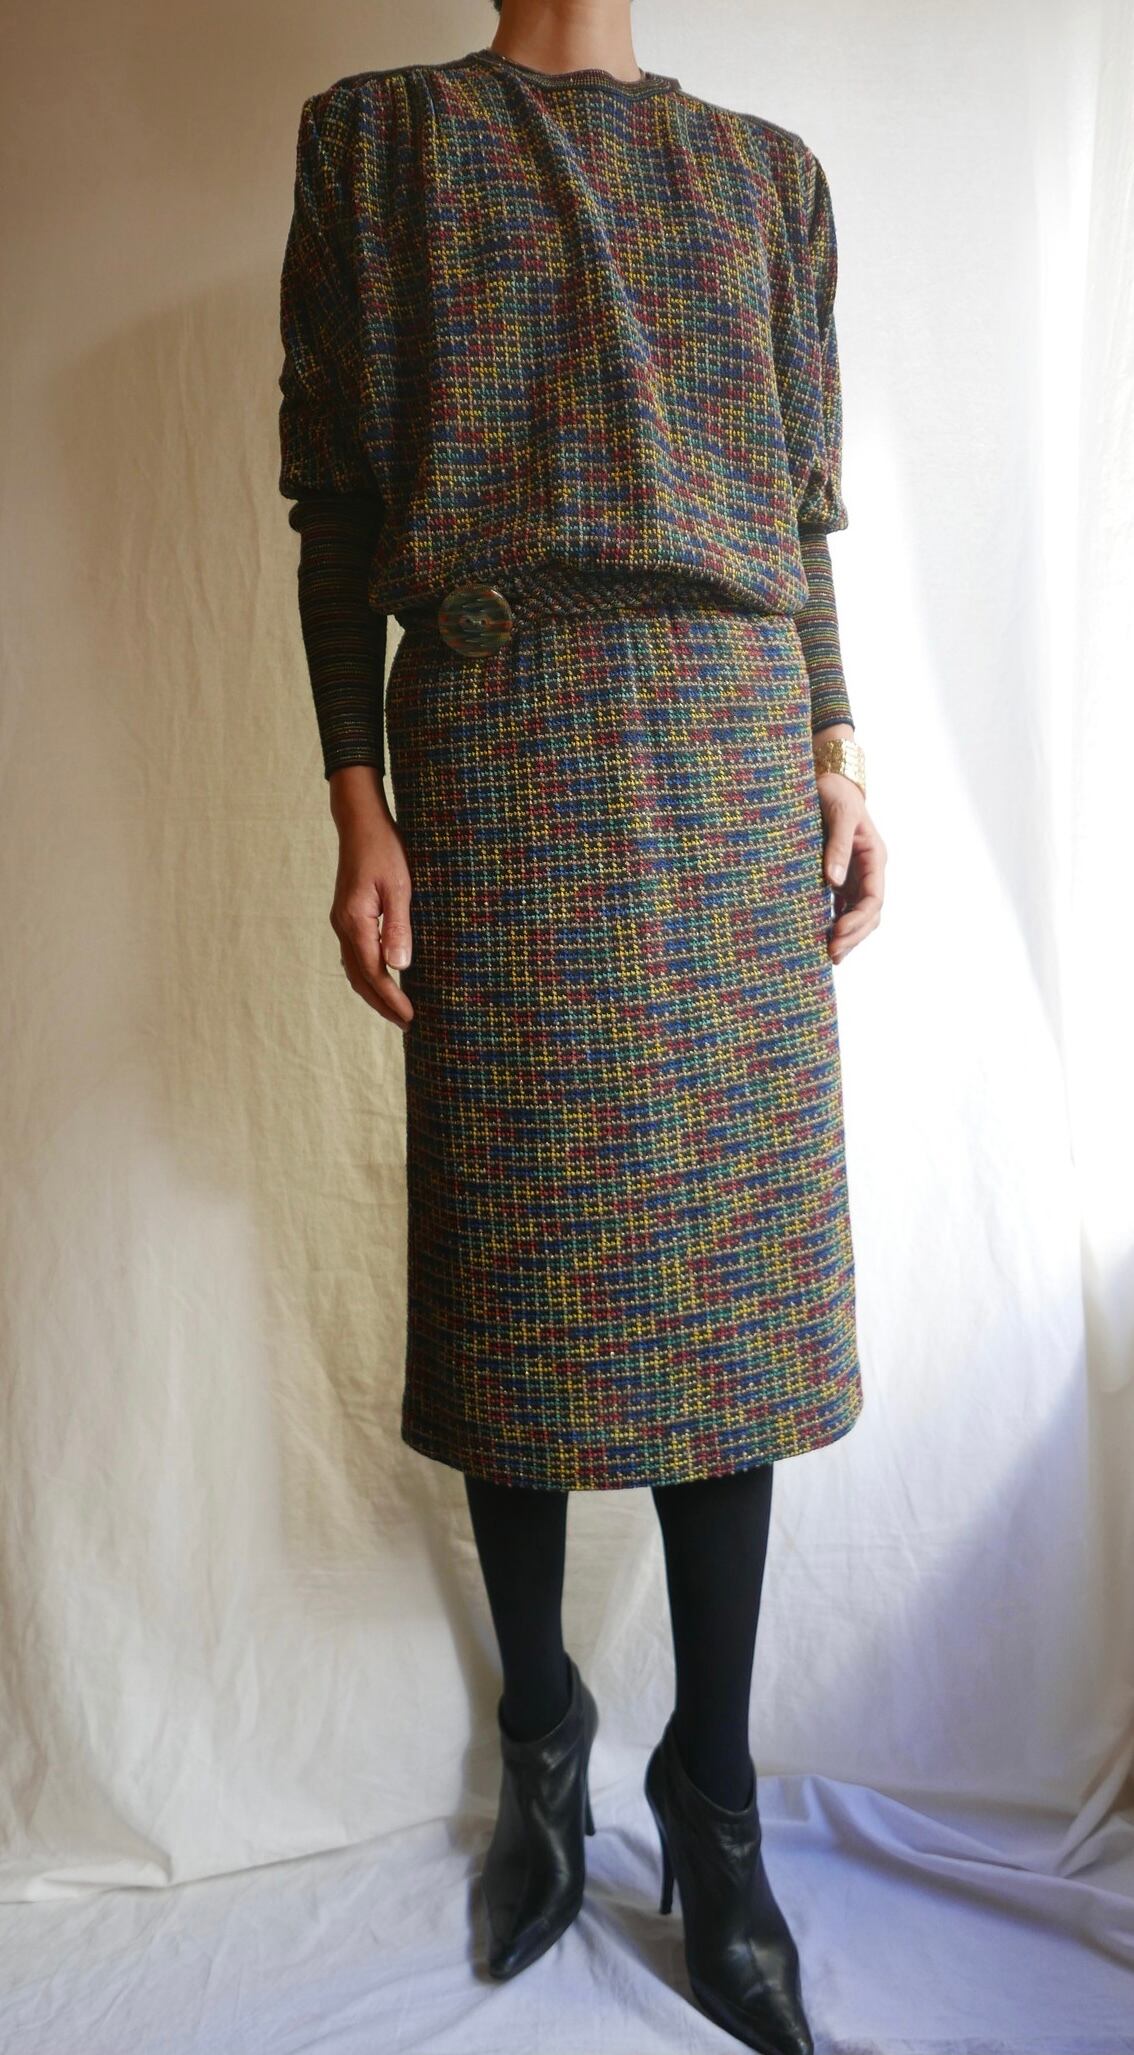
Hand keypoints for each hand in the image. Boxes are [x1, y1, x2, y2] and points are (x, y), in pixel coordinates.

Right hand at [327, 775, 414, 1030]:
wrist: (360, 822)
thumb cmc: (385, 849)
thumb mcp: (399, 886)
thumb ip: (398, 927)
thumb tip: (400, 967)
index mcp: (355, 921)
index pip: (374, 973)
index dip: (392, 999)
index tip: (411, 1018)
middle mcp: (343, 926)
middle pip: (360, 978)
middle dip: (382, 1004)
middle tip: (407, 1024)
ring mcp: (342, 921)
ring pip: (354, 970)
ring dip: (373, 993)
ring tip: (395, 1011)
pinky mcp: (347, 916)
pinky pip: (354, 956)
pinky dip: (367, 976)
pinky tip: (381, 980)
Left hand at [815, 771, 884, 963]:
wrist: (828, 779)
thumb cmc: (834, 792)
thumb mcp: (838, 814)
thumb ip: (837, 846)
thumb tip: (833, 882)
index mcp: (875, 857)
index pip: (874, 899)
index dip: (858, 920)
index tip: (836, 933)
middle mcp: (868, 870)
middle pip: (869, 913)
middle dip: (853, 936)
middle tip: (830, 954)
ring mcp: (855, 876)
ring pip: (857, 915)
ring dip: (846, 936)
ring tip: (829, 956)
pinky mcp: (840, 877)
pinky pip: (842, 908)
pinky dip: (836, 924)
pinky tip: (822, 939)